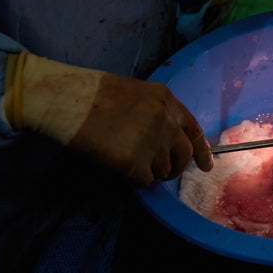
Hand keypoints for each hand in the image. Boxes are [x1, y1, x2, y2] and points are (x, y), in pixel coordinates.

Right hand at [4, 52, 213, 185]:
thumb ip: (158, 113)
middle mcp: (166, 121)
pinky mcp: (135, 162)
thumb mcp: (136, 93)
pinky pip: (145, 179)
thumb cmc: (92, 94)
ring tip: (130, 160)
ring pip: (164, 169)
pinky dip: (136, 178)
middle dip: (178, 168)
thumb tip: (168, 140)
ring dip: (152, 171)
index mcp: (167, 100)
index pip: (193, 130)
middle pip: (184, 155)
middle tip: (167, 174)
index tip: (206, 165)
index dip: (202, 151)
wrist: (65, 98)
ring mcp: (153, 142)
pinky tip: (121, 165)